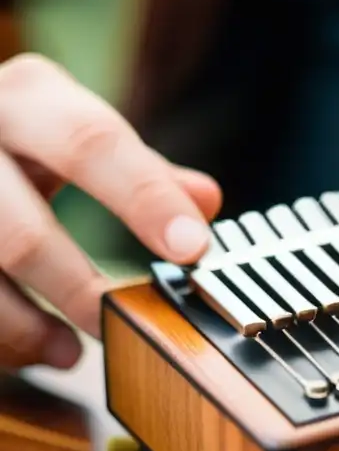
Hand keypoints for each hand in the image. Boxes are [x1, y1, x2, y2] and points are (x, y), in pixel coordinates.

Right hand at [0, 53, 220, 369]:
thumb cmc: (17, 136)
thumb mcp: (73, 131)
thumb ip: (141, 169)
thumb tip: (206, 202)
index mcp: (30, 97)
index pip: (94, 145)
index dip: (147, 200)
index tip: (192, 248)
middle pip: (23, 233)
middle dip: (78, 289)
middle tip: (121, 320)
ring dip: (28, 329)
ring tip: (71, 353)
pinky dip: (4, 336)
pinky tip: (33, 349)